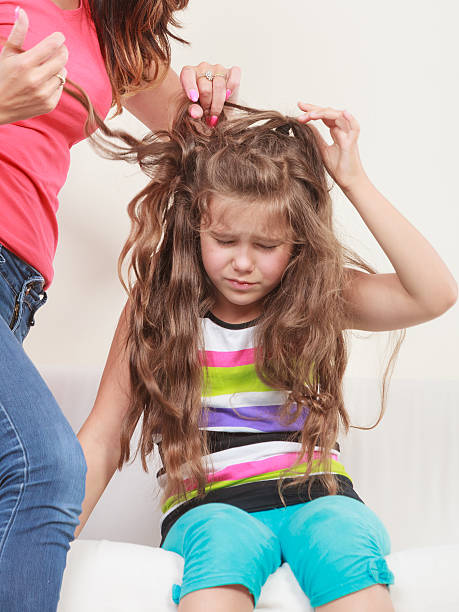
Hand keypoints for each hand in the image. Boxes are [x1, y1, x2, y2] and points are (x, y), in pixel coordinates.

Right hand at [0, 8, 67, 123]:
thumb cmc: (2, 76)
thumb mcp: (7, 53)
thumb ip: (18, 33)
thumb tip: (22, 12)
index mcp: (24, 64)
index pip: (51, 46)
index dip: (58, 39)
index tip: (59, 37)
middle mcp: (35, 80)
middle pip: (62, 59)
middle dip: (62, 51)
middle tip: (60, 49)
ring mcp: (43, 94)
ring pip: (63, 74)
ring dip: (59, 67)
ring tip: (48, 67)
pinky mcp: (48, 105)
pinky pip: (61, 88)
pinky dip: (56, 82)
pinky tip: (46, 81)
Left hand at [180, 62, 240, 125]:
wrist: (214, 104)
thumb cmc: (199, 104)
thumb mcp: (193, 108)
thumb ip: (193, 110)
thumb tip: (196, 113)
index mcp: (189, 73)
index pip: (187, 75)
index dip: (190, 87)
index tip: (194, 99)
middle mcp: (203, 68)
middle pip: (205, 87)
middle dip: (206, 104)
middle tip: (207, 114)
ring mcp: (218, 69)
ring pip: (219, 86)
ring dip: (218, 103)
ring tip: (215, 113)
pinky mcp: (232, 72)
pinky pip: (234, 79)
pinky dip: (231, 89)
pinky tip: (227, 97)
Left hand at [297, 102, 365, 189]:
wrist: (347, 181)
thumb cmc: (338, 167)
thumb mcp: (321, 149)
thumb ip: (316, 137)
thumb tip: (307, 126)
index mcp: (335, 131)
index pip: (324, 116)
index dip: (312, 110)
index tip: (299, 106)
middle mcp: (342, 130)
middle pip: (330, 112)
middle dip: (314, 109)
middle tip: (300, 109)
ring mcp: (348, 135)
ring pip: (338, 116)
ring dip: (324, 113)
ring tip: (311, 115)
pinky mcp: (352, 142)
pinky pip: (354, 127)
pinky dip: (350, 119)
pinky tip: (344, 112)